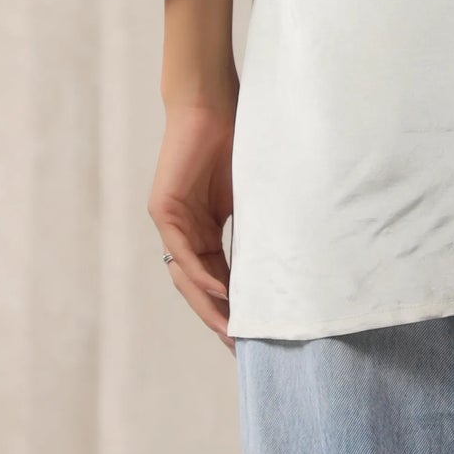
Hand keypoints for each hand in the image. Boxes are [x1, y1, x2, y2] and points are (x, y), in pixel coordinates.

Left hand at [148, 93, 237, 353]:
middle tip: (245, 350)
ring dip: (211, 305)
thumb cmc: (237, 140)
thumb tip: (289, 263)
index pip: (221, 281)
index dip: (237, 309)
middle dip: (222, 319)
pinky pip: (182, 252)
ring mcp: (173, 224)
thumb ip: (258, 229)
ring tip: (233, 331)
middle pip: (202, 288)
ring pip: (189, 277)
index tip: (259, 336)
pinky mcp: (164, 211)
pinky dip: (201, 273)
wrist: (212, 103)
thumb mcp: (253, 196)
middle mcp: (186, 234)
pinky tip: (222, 291)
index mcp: (207, 232)